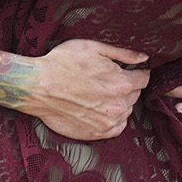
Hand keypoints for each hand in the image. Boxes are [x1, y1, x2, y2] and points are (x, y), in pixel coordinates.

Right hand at [26, 38, 149, 139]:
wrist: (37, 87)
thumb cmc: (63, 63)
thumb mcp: (94, 48)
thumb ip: (123, 53)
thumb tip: (144, 58)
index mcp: (122, 83)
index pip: (144, 79)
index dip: (137, 72)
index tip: (129, 71)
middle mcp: (119, 105)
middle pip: (134, 95)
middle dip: (126, 86)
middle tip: (107, 80)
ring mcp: (108, 121)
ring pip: (126, 111)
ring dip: (119, 102)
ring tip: (99, 94)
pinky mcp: (97, 133)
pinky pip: (117, 127)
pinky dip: (113, 118)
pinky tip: (99, 109)